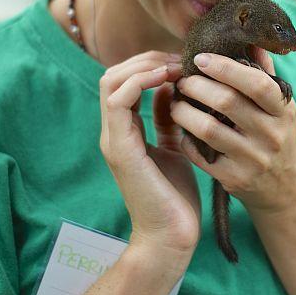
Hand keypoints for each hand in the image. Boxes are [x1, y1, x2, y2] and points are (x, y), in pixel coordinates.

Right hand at [99, 51, 200, 253]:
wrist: (171, 235)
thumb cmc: (176, 196)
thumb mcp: (174, 147)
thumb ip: (167, 119)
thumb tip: (171, 87)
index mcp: (126, 131)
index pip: (125, 80)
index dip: (151, 64)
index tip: (183, 62)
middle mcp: (114, 132)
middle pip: (115, 74)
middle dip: (148, 59)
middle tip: (181, 59)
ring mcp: (113, 139)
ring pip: (112, 81)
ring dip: (145, 66)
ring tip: (175, 66)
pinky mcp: (120, 148)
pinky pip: (119, 101)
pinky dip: (140, 82)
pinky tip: (167, 79)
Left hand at [171, 49, 295, 215]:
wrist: (286, 190)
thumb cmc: (279, 137)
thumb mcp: (282, 109)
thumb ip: (266, 75)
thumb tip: (252, 40)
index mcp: (283, 110)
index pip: (256, 83)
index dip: (226, 68)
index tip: (200, 58)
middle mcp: (271, 135)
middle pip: (226, 102)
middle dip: (197, 86)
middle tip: (182, 80)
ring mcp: (253, 159)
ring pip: (208, 129)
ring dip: (183, 111)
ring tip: (175, 102)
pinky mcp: (235, 179)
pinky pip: (200, 155)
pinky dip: (185, 140)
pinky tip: (181, 130)